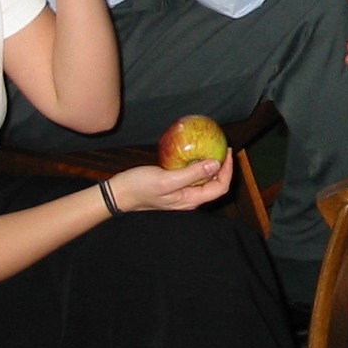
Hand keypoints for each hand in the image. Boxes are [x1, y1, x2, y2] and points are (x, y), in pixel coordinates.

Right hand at [107, 151, 234, 211]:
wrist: (119, 193)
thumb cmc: (141, 187)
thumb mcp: (167, 179)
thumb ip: (192, 173)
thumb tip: (216, 164)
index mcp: (191, 200)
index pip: (219, 188)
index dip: (228, 170)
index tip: (228, 152)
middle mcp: (190, 198)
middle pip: (216, 184)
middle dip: (224, 167)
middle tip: (224, 147)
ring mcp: (182, 193)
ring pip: (205, 180)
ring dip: (212, 165)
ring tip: (214, 148)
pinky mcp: (175, 186)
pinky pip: (193, 175)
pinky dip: (199, 164)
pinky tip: (196, 153)